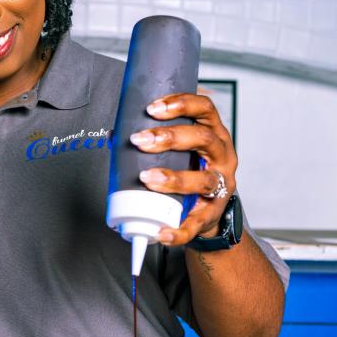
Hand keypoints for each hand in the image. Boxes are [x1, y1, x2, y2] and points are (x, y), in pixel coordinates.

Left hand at [129, 92, 237, 246]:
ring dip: (173, 178)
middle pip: (203, 139)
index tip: (153, 108)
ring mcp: (221, 186)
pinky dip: (178, 230)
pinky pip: (197, 223)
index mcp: (213, 134)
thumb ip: (152, 139)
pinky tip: (161, 232)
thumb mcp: (179, 151)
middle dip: (170, 137)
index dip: (182, 103)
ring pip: (203, 179)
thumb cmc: (190, 170)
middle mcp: (222, 157)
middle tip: (140, 141)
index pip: (205, 109)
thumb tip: (114, 134)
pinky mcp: (212, 214)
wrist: (207, 210)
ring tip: (146, 178)